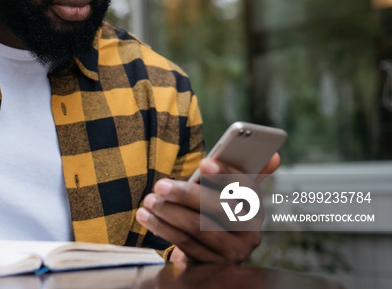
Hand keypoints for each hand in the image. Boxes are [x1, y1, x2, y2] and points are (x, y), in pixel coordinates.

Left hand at [136, 153, 279, 263]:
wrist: (211, 251)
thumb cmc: (216, 209)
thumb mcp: (230, 193)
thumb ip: (245, 172)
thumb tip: (274, 155)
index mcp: (255, 208)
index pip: (245, 188)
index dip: (225, 174)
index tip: (203, 162)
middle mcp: (250, 233)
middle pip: (217, 210)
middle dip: (185, 195)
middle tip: (160, 185)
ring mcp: (232, 252)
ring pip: (198, 228)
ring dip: (168, 213)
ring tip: (148, 200)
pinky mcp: (212, 266)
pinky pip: (185, 245)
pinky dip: (163, 229)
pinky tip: (146, 217)